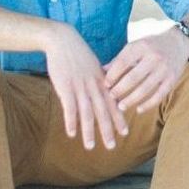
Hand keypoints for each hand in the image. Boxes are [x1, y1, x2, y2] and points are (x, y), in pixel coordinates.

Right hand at [43, 23, 127, 150]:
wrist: (63, 40)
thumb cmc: (78, 54)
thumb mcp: (93, 67)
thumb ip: (100, 80)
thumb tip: (106, 91)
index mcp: (102, 82)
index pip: (113, 104)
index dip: (118, 118)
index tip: (125, 133)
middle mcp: (94, 86)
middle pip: (103, 112)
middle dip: (108, 130)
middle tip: (111, 147)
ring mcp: (80, 87)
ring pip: (87, 113)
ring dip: (89, 132)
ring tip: (90, 147)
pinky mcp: (65, 87)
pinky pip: (69, 107)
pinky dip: (71, 121)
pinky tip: (72, 134)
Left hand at [104, 28, 188, 113]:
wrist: (178, 42)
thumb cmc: (151, 45)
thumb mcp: (135, 46)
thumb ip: (120, 58)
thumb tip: (102, 70)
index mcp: (141, 47)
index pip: (123, 62)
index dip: (113, 75)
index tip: (105, 85)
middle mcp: (154, 57)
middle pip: (133, 77)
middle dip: (120, 89)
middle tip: (111, 97)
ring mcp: (164, 69)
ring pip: (145, 88)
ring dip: (131, 100)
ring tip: (121, 106)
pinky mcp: (172, 79)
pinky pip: (159, 95)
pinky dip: (148, 104)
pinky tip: (139, 109)